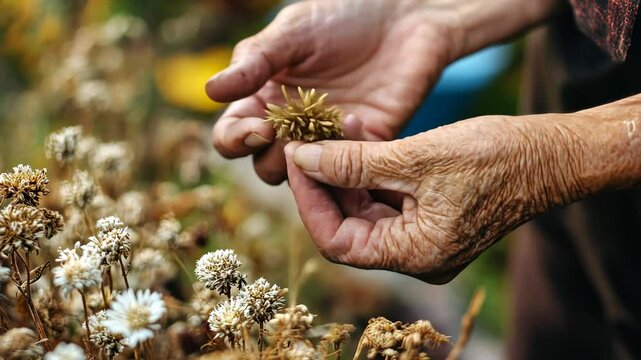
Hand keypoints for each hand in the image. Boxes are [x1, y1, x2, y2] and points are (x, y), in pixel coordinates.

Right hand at [206, 0, 458, 183]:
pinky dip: (346, 152)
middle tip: (286, 135)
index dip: (236, 140)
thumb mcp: (293, 32)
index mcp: (264, 100)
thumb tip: (210, 90)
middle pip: (264, 165)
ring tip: (321, 130)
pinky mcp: (365, 146)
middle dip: (269, 157)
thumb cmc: (341, 17)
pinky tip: (355, 119)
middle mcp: (292, 126)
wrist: (402, 17)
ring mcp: (329, 140)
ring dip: (307, 163)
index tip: (258, 127)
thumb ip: (256, 61)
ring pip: (303, 177)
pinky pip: (348, 169)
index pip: (232, 136)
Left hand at [284, 114, 594, 282]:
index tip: (296, 159)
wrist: (551, 155)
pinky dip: (369, 170)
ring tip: (338, 129)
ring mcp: (423, 236)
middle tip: (309, 140)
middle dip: (325, 181)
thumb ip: (355, 163)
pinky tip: (362, 136)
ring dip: (346, 170)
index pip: (337, 242)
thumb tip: (302, 159)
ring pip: (364, 208)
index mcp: (415, 255)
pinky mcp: (429, 215)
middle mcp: (415, 255)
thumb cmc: (496, 158)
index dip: (309, 201)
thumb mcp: (418, 158)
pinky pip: (386, 197)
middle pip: (348, 225)